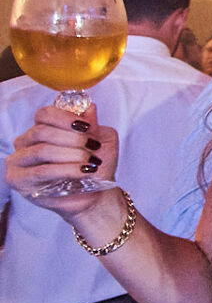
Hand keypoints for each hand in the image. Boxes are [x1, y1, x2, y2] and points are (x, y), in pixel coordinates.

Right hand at [5, 104, 118, 218]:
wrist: (95, 194)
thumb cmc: (95, 165)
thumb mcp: (102, 140)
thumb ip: (93, 124)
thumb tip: (89, 108)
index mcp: (42, 128)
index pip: (44, 114)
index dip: (66, 117)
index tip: (87, 126)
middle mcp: (25, 143)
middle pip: (42, 131)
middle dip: (73, 138)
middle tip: (93, 146)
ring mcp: (18, 161)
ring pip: (42, 150)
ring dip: (72, 155)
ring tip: (91, 162)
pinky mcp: (18, 180)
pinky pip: (42, 171)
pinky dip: (67, 170)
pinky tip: (84, 171)